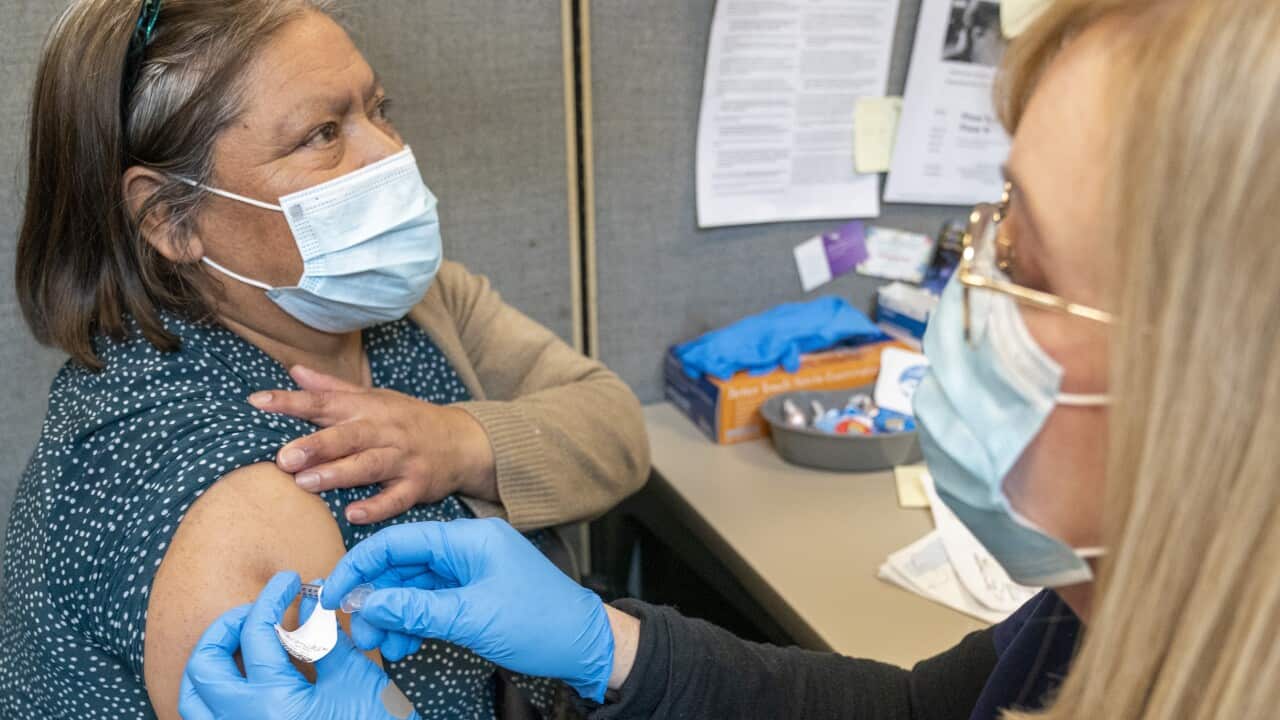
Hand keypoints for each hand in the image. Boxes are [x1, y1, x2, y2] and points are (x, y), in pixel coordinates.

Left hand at [179, 571, 415, 719]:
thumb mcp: (356, 679)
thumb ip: (326, 637)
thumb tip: (313, 599)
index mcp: (271, 706)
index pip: (255, 633)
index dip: (273, 596)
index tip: (291, 581)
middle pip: (204, 666)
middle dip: (227, 627)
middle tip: (258, 611)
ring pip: (194, 700)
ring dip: (212, 663)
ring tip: (244, 642)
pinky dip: (217, 694)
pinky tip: (247, 680)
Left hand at [249, 365, 497, 524]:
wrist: (462, 441)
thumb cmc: (408, 420)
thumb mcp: (374, 397)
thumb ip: (333, 388)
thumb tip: (294, 371)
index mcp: (368, 407)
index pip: (325, 401)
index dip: (291, 401)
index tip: (257, 402)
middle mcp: (384, 430)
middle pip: (347, 436)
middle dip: (315, 444)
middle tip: (283, 457)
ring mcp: (402, 458)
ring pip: (368, 465)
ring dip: (337, 474)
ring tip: (304, 483)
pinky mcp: (417, 485)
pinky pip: (396, 497)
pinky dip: (377, 506)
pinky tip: (354, 514)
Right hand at [321, 519, 615, 701]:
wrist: (586, 646)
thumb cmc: (542, 622)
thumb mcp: (472, 617)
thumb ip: (416, 609)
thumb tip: (368, 604)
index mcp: (469, 539)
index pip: (399, 541)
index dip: (361, 565)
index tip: (334, 593)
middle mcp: (466, 551)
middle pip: (402, 567)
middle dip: (375, 599)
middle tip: (358, 632)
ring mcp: (469, 575)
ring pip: (413, 590)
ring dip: (392, 617)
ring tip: (381, 645)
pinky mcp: (472, 598)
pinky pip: (430, 606)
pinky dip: (413, 624)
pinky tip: (403, 644)